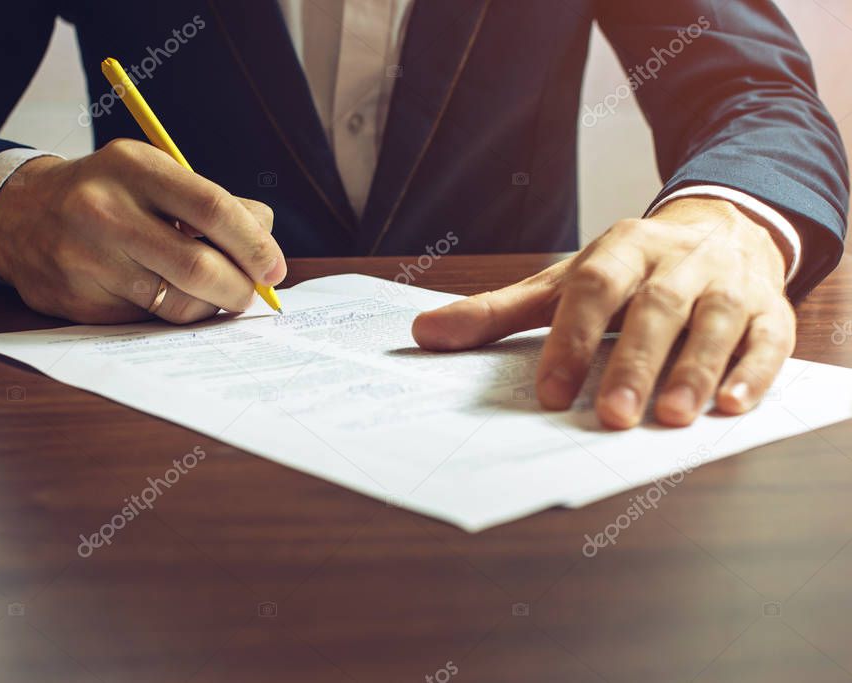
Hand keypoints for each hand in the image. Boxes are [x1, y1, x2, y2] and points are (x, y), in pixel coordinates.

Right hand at [0, 139, 285, 323]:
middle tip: (252, 294)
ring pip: (177, 302)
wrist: (20, 216)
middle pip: (198, 266)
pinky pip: (147, 320)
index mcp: (133, 167)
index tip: (274, 268)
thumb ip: (214, 201)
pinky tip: (171, 297)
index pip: (213, 208)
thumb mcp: (154, 175)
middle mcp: (105, 211)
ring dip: (210, 306)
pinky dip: (173, 314)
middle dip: (239, 288)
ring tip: (214, 294)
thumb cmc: (107, 194)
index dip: (254, 245)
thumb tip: (266, 239)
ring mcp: (87, 259)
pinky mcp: (78, 301)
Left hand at [412, 198, 795, 428]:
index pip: (595, 289)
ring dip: (694, 370)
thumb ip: (500, 311)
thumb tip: (424, 334)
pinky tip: (731, 406)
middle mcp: (678, 262)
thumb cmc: (631, 269)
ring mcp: (728, 284)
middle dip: (633, 362)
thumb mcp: (564, 281)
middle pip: (657, 308)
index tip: (550, 390)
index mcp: (622, 249)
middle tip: (609, 416)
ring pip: (715, 323)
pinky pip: (768, 339)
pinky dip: (752, 372)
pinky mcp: (771, 310)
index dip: (572, 338)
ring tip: (670, 418)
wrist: (723, 229)